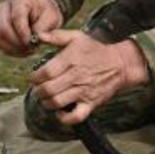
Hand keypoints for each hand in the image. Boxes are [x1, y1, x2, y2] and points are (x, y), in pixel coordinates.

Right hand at [0, 0, 64, 55]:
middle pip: (4, 29)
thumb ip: (44, 26)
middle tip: (32, 48)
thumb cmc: (46, 13)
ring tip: (29, 49)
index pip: (16, 17)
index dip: (24, 33)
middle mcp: (3, 7)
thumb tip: (35, 38)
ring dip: (14, 49)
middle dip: (18, 43)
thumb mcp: (52, 17)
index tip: (33, 42)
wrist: (40, 13)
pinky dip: (11, 50)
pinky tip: (23, 49)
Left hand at [28, 29, 148, 122]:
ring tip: (46, 99)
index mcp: (71, 59)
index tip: (33, 78)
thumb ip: (56, 36)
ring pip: (57, 102)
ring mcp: (84, 91)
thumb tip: (39, 35)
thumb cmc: (98, 49)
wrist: (121, 62)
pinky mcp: (91, 103)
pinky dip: (65, 118)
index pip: (45, 73)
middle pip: (48, 89)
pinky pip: (76, 116)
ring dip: (47, 103)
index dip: (35, 77)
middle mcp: (76, 76)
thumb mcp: (77, 36)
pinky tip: (60, 112)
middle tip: (38, 89)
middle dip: (38, 91)